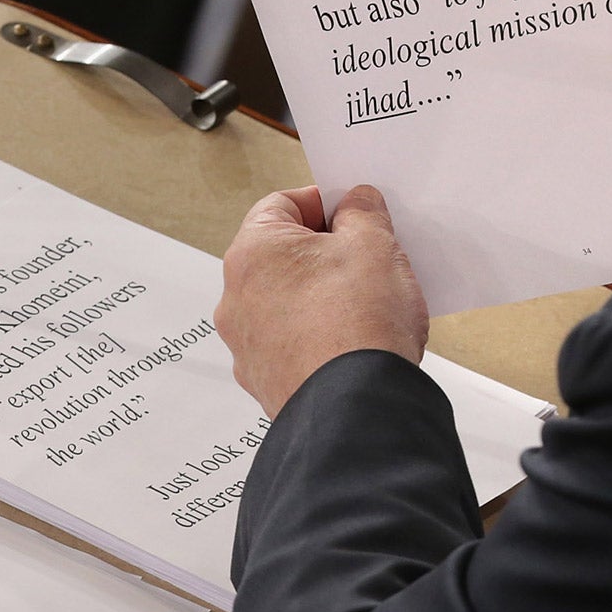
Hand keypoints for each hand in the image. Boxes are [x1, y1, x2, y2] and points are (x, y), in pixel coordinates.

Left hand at [216, 184, 427, 415]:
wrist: (359, 409)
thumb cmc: (359, 327)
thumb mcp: (374, 244)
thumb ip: (363, 212)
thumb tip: (357, 202)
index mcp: (253, 253)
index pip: (282, 204)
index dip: (324, 202)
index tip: (355, 212)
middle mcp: (236, 299)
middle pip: (283, 256)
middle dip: (326, 253)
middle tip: (368, 258)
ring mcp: (247, 346)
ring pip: (287, 303)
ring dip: (322, 297)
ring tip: (368, 306)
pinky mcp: (266, 382)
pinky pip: (293, 344)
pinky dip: (319, 338)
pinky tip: (355, 342)